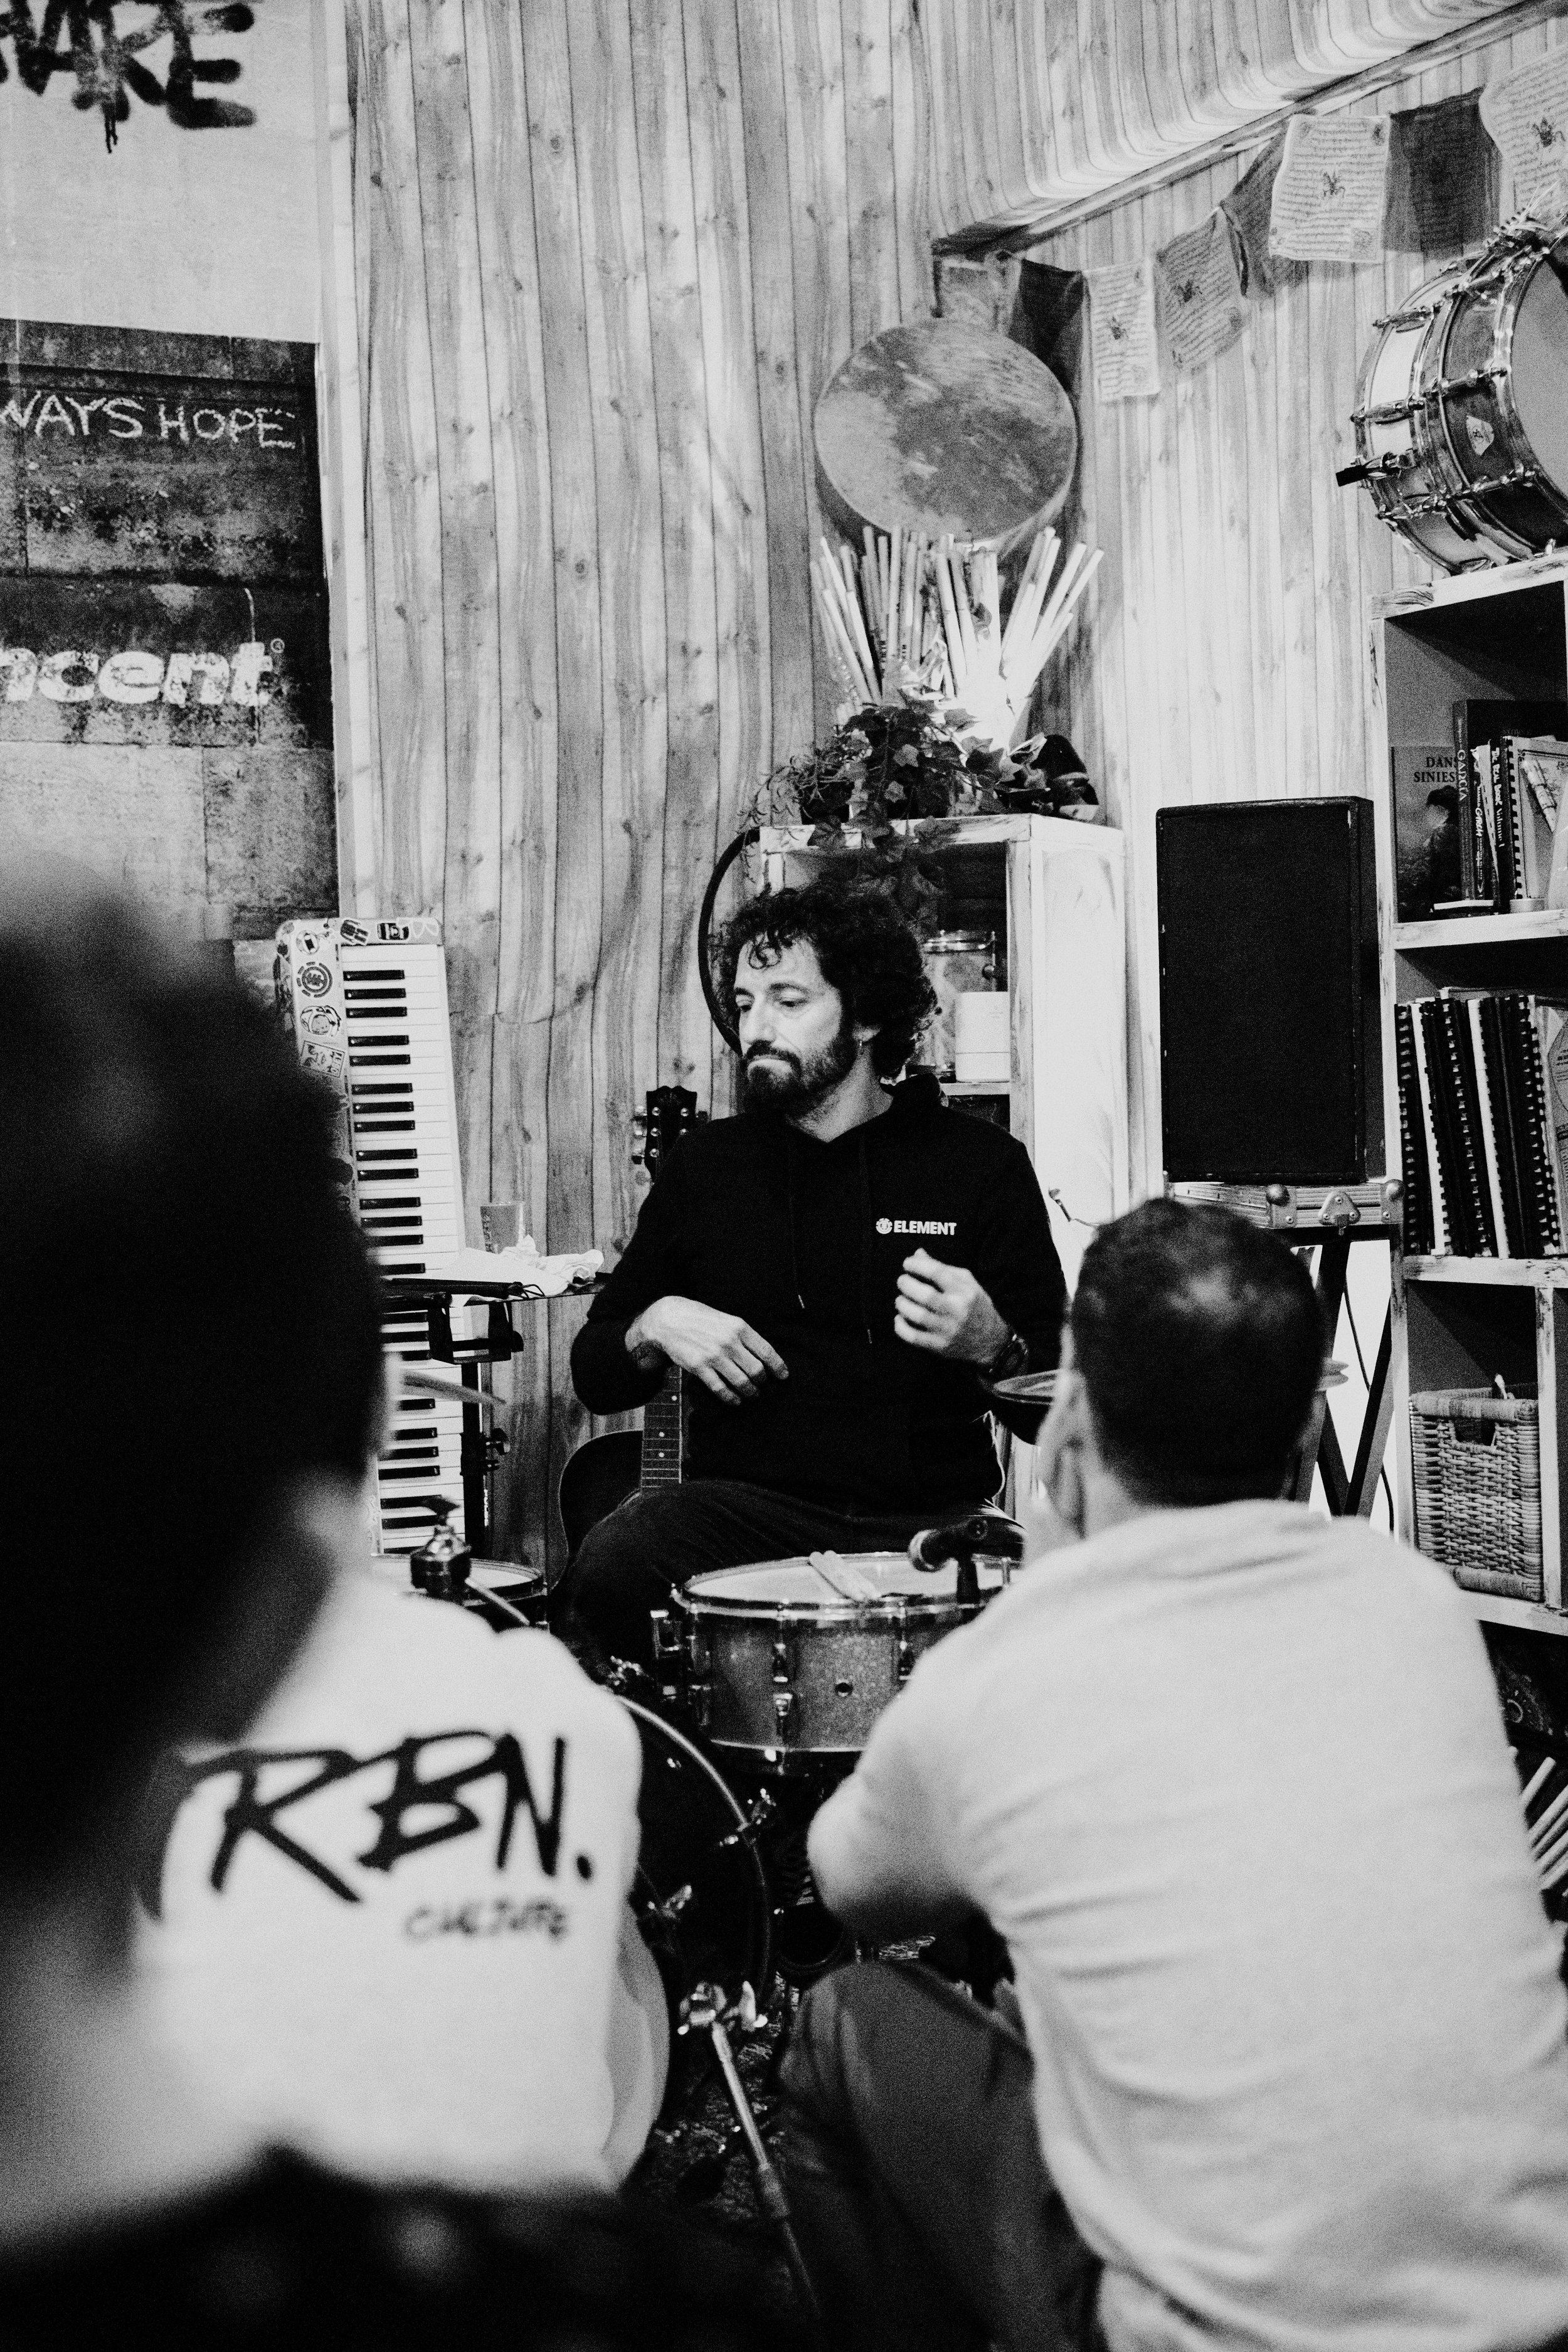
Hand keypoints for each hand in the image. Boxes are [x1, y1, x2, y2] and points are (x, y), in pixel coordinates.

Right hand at [626, 1295, 787, 1406]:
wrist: (669, 1320)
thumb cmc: (702, 1319)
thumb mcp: (727, 1320)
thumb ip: (744, 1336)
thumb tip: (764, 1357)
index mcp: (739, 1327)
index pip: (767, 1352)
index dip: (778, 1367)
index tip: (784, 1376)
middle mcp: (729, 1342)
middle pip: (757, 1371)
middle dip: (762, 1382)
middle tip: (762, 1385)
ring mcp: (714, 1356)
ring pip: (741, 1382)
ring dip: (750, 1392)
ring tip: (751, 1394)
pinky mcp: (699, 1367)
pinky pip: (720, 1389)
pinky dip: (731, 1398)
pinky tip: (735, 1401)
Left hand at [894, 1249, 1009, 1363]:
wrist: (991, 1340)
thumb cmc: (976, 1307)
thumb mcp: (967, 1283)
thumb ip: (942, 1268)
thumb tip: (917, 1254)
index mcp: (965, 1292)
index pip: (937, 1273)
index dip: (917, 1265)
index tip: (907, 1263)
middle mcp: (958, 1310)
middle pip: (925, 1295)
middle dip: (907, 1284)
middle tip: (902, 1281)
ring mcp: (948, 1330)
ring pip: (917, 1315)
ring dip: (902, 1304)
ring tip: (901, 1299)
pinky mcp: (940, 1346)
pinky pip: (913, 1337)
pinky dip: (901, 1327)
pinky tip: (900, 1318)